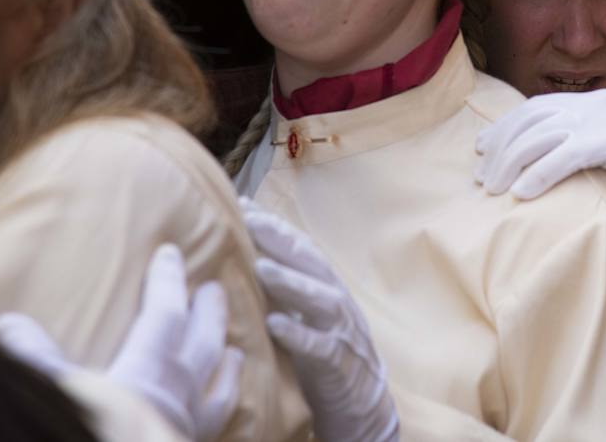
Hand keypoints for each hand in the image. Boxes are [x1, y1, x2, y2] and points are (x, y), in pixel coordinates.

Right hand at [0, 244, 241, 441]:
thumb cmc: (92, 432)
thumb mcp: (57, 392)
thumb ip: (34, 358)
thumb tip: (8, 322)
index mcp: (148, 368)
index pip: (165, 311)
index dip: (167, 279)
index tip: (171, 252)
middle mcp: (179, 391)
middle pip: (204, 340)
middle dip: (209, 312)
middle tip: (215, 289)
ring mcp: (191, 425)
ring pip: (221, 385)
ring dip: (226, 362)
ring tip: (234, 349)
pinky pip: (219, 425)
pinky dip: (226, 414)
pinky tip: (226, 418)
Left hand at [238, 198, 397, 441]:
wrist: (362, 400)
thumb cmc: (324, 351)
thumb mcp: (307, 313)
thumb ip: (285, 287)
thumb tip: (247, 256)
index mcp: (326, 285)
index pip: (300, 247)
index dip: (274, 225)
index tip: (243, 204)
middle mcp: (336, 301)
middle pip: (311, 263)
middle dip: (280, 240)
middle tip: (250, 220)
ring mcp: (340, 330)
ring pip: (319, 299)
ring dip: (291, 282)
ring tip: (262, 268)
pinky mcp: (338, 363)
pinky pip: (319, 347)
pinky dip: (299, 334)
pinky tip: (275, 325)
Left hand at [474, 89, 605, 241]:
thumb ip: (576, 147)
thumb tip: (529, 160)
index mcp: (596, 102)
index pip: (536, 108)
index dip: (504, 128)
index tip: (481, 151)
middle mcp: (600, 104)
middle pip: (533, 120)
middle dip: (501, 149)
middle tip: (482, 179)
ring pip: (542, 137)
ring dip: (511, 164)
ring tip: (494, 190)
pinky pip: (566, 155)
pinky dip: (539, 174)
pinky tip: (522, 193)